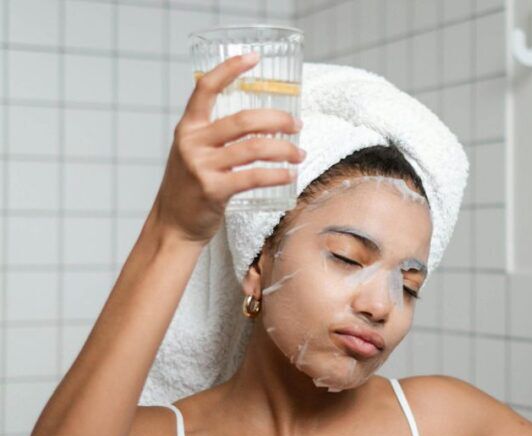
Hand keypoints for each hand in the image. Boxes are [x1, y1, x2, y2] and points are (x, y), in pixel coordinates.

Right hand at [152, 52, 305, 243]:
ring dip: (285, 149)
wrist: (173, 225)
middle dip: (278, 119)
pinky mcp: (213, 190)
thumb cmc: (190, 186)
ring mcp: (201, 166)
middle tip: (297, 125)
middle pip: (243, 120)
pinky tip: (290, 174)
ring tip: (300, 154)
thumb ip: (216, 136)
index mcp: (188, 127)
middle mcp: (192, 143)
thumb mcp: (193, 152)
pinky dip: (278, 174)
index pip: (206, 88)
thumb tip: (263, 123)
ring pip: (254, 148)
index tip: (253, 57)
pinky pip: (254, 177)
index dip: (230, 69)